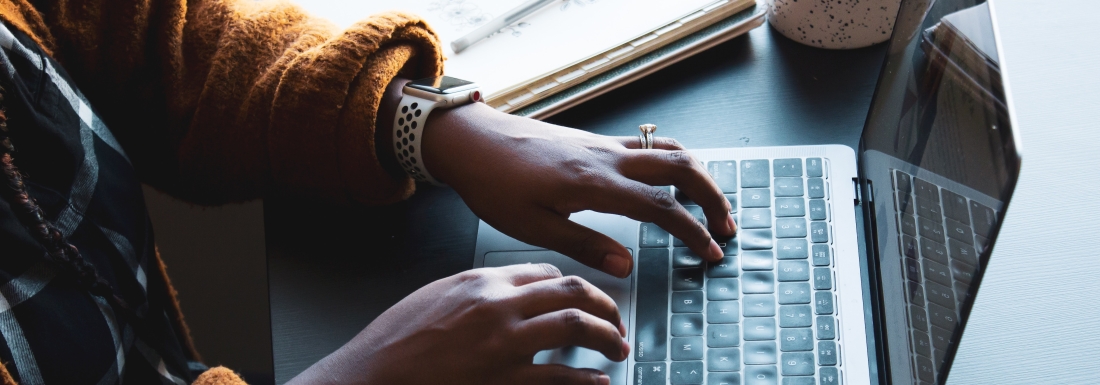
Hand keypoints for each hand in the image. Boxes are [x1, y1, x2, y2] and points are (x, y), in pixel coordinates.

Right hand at [287, 264, 627, 384]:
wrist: (371, 376)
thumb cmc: (396, 341)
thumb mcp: (436, 297)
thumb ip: (477, 291)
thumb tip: (510, 292)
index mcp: (481, 281)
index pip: (545, 272)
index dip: (573, 286)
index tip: (583, 299)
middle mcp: (498, 306)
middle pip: (571, 292)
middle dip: (605, 305)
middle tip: (616, 321)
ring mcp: (504, 344)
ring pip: (576, 326)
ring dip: (607, 337)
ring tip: (616, 348)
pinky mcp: (504, 381)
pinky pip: (560, 377)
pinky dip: (587, 380)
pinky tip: (597, 382)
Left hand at [422, 102, 736, 277]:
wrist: (472, 140)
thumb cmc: (494, 183)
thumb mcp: (533, 227)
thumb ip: (584, 246)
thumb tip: (627, 266)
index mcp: (594, 183)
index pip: (661, 206)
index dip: (692, 231)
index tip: (710, 252)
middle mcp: (606, 157)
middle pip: (681, 167)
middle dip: (712, 196)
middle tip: (725, 227)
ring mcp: (603, 144)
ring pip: (668, 150)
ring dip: (698, 175)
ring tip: (709, 204)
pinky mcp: (595, 141)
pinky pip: (648, 145)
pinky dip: (673, 161)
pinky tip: (672, 180)